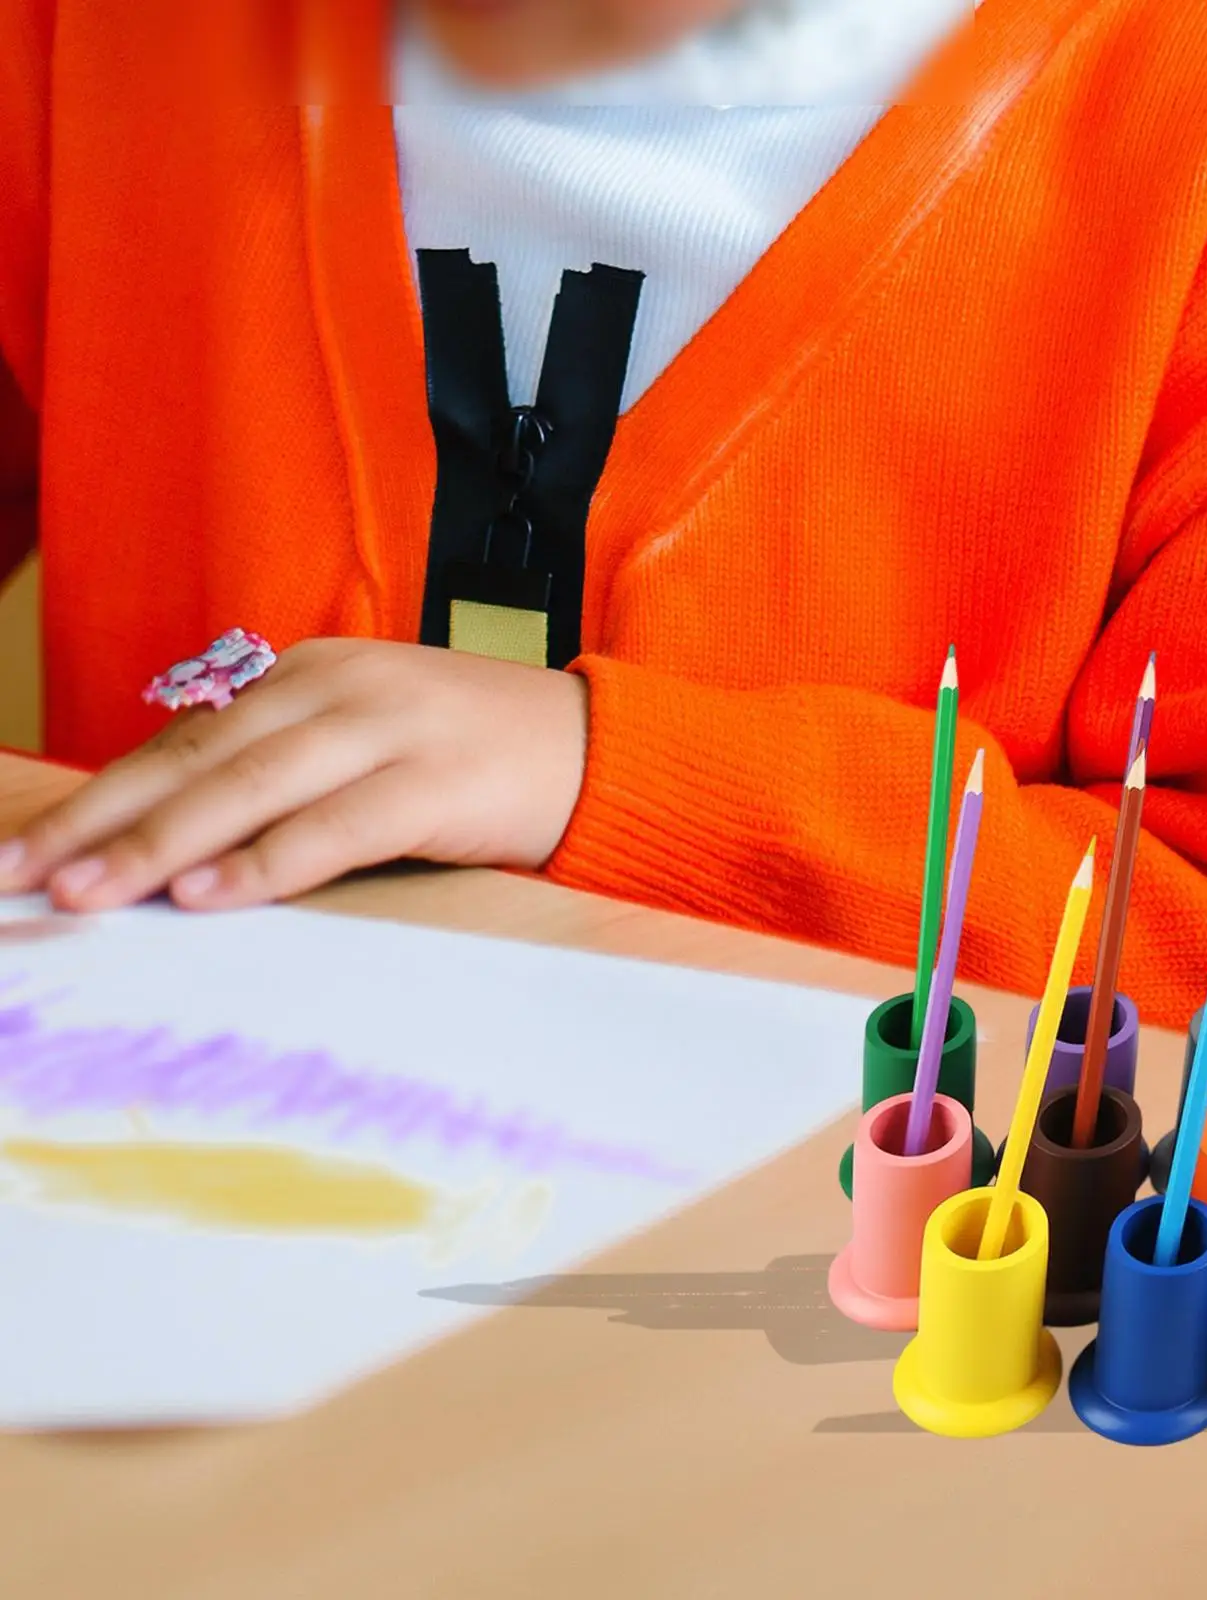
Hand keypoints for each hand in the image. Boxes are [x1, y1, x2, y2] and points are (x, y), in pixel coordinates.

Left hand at [0, 639, 589, 912]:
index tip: (33, 848)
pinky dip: (270, 859)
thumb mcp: (368, 740)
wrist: (597, 746)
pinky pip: (338, 825)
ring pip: (255, 786)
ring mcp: (391, 728)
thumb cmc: (473, 756)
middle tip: (31, 877)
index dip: (103, 795)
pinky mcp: (439, 780)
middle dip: (106, 821)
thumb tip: (176, 835)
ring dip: (165, 843)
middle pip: (201, 759)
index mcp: (311, 675)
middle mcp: (340, 688)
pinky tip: (211, 892)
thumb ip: (287, 768)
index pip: (186, 740)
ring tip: (92, 892)